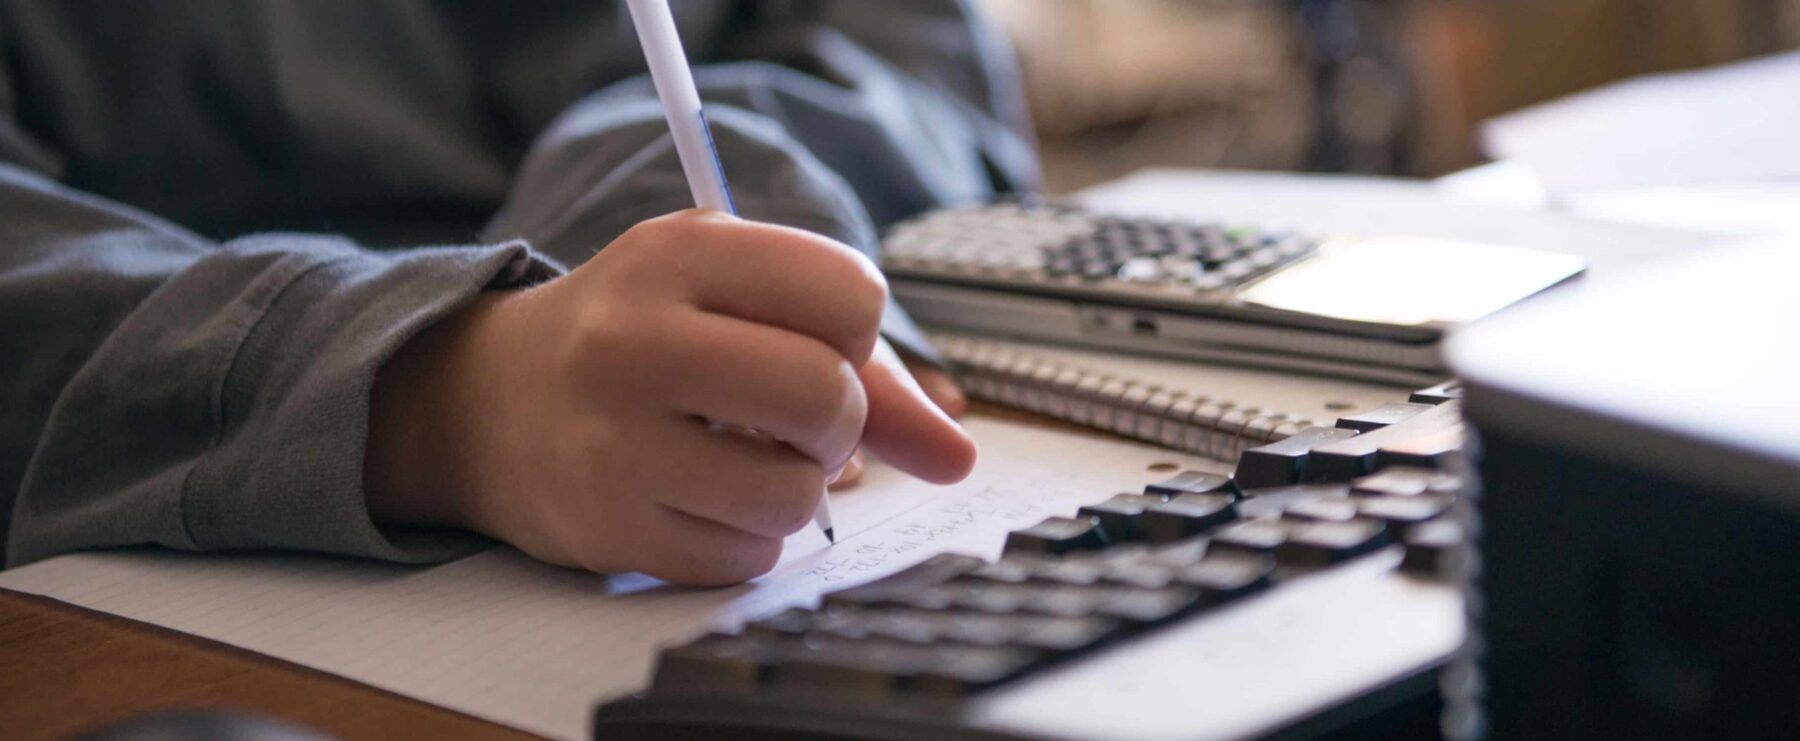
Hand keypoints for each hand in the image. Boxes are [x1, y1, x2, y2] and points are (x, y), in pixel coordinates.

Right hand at [364, 211, 976, 585]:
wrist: (491, 401)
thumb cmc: (646, 338)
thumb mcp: (736, 300)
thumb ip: (863, 366)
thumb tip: (958, 453)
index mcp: (682, 250)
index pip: (849, 292)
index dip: (856, 334)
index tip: (815, 343)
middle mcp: (637, 336)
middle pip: (825, 396)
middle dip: (838, 420)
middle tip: (797, 418)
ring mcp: (614, 438)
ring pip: (796, 494)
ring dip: (794, 489)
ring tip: (745, 460)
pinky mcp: (608, 527)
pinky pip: (747, 556)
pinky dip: (747, 537)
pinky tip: (700, 498)